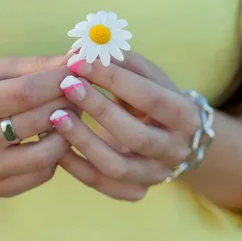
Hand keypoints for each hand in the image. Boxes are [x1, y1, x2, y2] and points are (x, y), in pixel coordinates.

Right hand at [0, 54, 73, 197]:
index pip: (25, 93)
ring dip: (67, 134)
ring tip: (70, 117)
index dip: (57, 81)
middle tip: (80, 92)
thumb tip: (80, 58)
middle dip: (67, 104)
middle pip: (37, 123)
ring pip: (44, 156)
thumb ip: (38, 66)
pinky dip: (55, 156)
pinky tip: (52, 138)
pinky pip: (41, 175)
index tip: (78, 71)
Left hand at [51, 52, 200, 200]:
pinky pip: (101, 183)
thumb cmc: (154, 97)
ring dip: (83, 141)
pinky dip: (75, 166)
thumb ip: (121, 61)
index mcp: (187, 117)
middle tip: (66, 86)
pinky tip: (55, 145)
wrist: (171, 138)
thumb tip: (84, 49)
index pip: (150, 97)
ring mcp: (156, 175)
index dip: (113, 78)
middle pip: (136, 136)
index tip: (78, 62)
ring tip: (55, 116)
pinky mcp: (135, 191)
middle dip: (98, 108)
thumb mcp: (147, 76)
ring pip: (117, 167)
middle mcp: (176, 151)